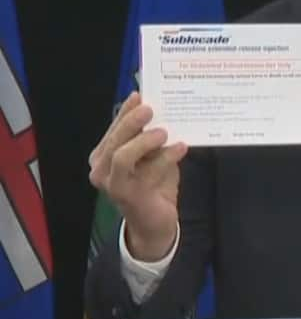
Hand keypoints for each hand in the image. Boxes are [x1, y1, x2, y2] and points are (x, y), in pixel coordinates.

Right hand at [88, 92, 186, 260]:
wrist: (156, 223)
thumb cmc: (154, 185)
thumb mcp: (153, 157)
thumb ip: (151, 138)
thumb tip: (163, 112)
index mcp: (104, 155)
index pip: (113, 128)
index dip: (125, 111)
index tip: (140, 95)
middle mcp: (101, 169)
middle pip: (115, 139)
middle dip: (131, 121)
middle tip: (150, 109)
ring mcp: (112, 183)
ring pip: (122, 155)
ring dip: (144, 141)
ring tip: (164, 132)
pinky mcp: (128, 196)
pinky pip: (146, 172)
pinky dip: (165, 158)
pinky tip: (181, 148)